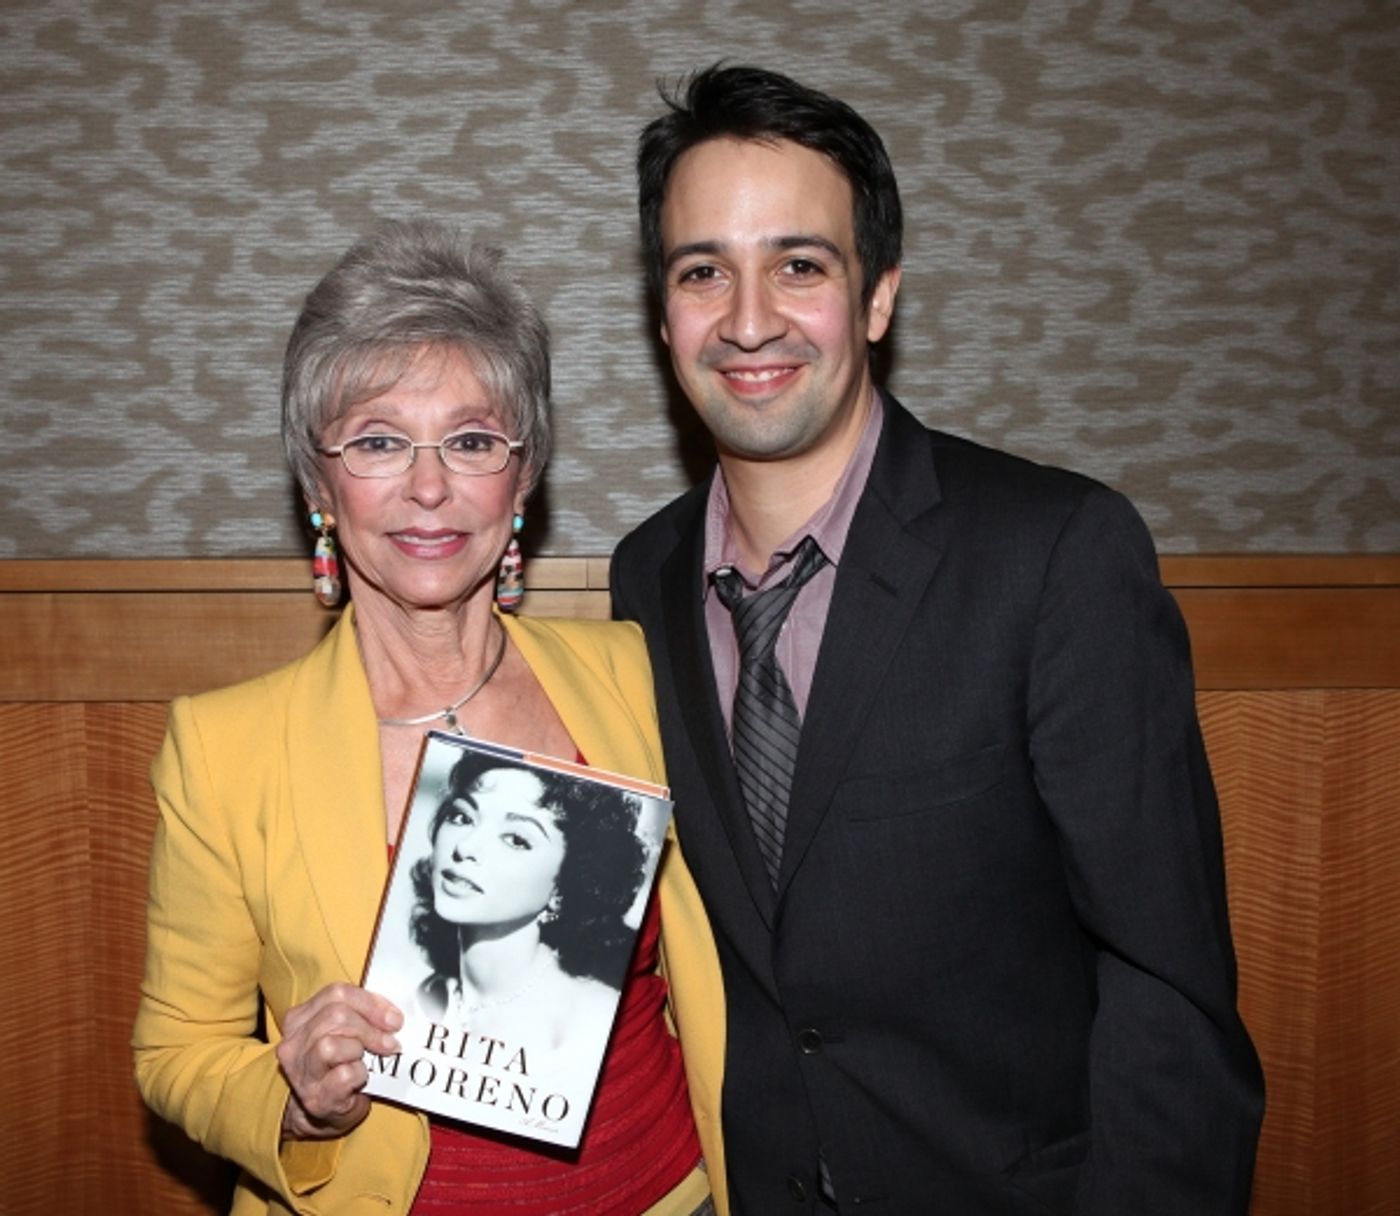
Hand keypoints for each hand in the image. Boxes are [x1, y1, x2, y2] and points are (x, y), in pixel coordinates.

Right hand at [275, 983, 402, 1140]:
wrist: (326, 1109)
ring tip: (369, 1059)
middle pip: (336, 1015)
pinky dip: (359, 1074)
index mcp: (299, 1019)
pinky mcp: (315, 1098)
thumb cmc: (339, 1064)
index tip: (393, 1017)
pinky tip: (361, 1078)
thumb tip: (392, 1015)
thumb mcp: (345, 1032)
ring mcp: (301, 1073)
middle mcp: (293, 1044)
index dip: (370, 1003)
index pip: (335, 993)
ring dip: (360, 1049)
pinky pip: (343, 1075)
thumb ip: (361, 1014)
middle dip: (371, 1027)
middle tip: (391, 1041)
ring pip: (330, 1045)